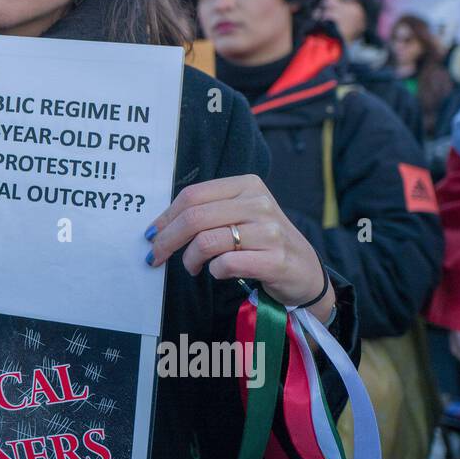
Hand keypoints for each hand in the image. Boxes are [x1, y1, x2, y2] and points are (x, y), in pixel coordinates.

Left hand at [145, 174, 334, 322]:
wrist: (307, 272)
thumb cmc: (265, 243)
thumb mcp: (241, 215)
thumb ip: (208, 212)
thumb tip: (161, 225)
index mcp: (247, 186)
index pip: (193, 195)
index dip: (166, 216)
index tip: (152, 234)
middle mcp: (259, 203)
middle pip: (194, 217)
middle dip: (167, 239)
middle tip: (156, 256)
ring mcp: (269, 231)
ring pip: (206, 241)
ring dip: (189, 259)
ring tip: (192, 267)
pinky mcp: (274, 260)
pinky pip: (225, 264)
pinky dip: (213, 271)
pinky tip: (218, 272)